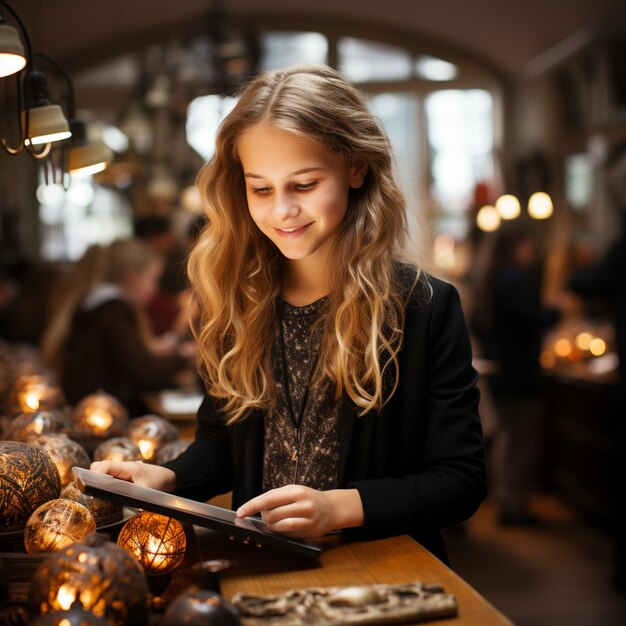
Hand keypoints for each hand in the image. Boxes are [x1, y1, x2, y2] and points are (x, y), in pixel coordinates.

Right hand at [90, 460, 176, 491]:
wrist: (169, 477)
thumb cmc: (158, 482)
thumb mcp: (147, 492)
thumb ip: (134, 497)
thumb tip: (119, 507)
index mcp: (128, 467)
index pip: (105, 465)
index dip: (94, 474)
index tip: (88, 486)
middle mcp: (122, 467)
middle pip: (99, 467)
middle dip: (92, 478)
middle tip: (91, 492)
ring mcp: (122, 471)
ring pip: (103, 472)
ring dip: (98, 481)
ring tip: (96, 495)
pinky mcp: (122, 477)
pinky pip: (108, 477)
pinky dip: (104, 484)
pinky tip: (104, 495)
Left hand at [235, 485, 363, 538]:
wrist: (331, 508)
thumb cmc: (308, 498)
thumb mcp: (294, 490)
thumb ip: (276, 496)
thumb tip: (256, 508)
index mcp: (297, 491)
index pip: (268, 499)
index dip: (252, 506)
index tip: (240, 512)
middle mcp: (303, 505)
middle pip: (271, 515)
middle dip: (264, 516)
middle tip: (267, 514)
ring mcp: (308, 520)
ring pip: (278, 527)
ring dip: (270, 525)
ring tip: (274, 520)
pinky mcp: (309, 532)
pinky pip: (286, 535)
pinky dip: (280, 532)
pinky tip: (283, 526)